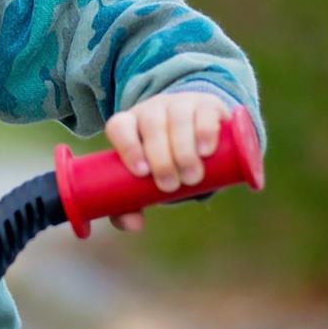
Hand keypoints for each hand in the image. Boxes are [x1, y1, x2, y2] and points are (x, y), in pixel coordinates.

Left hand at [102, 91, 232, 232]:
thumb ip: (134, 203)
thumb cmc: (166, 160)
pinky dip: (204, 131)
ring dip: (183, 149)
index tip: (140, 173)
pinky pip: (203, 112)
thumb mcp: (149, 180)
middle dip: (161, 158)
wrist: (201, 133)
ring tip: (192, 177)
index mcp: (131, 124)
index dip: (127, 147)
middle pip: (151, 125)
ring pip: (177, 118)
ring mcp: (180, 103)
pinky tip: (206, 150)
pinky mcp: (207, 104)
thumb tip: (133, 225)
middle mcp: (153, 109)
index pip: (120, 126)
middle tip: (171, 186)